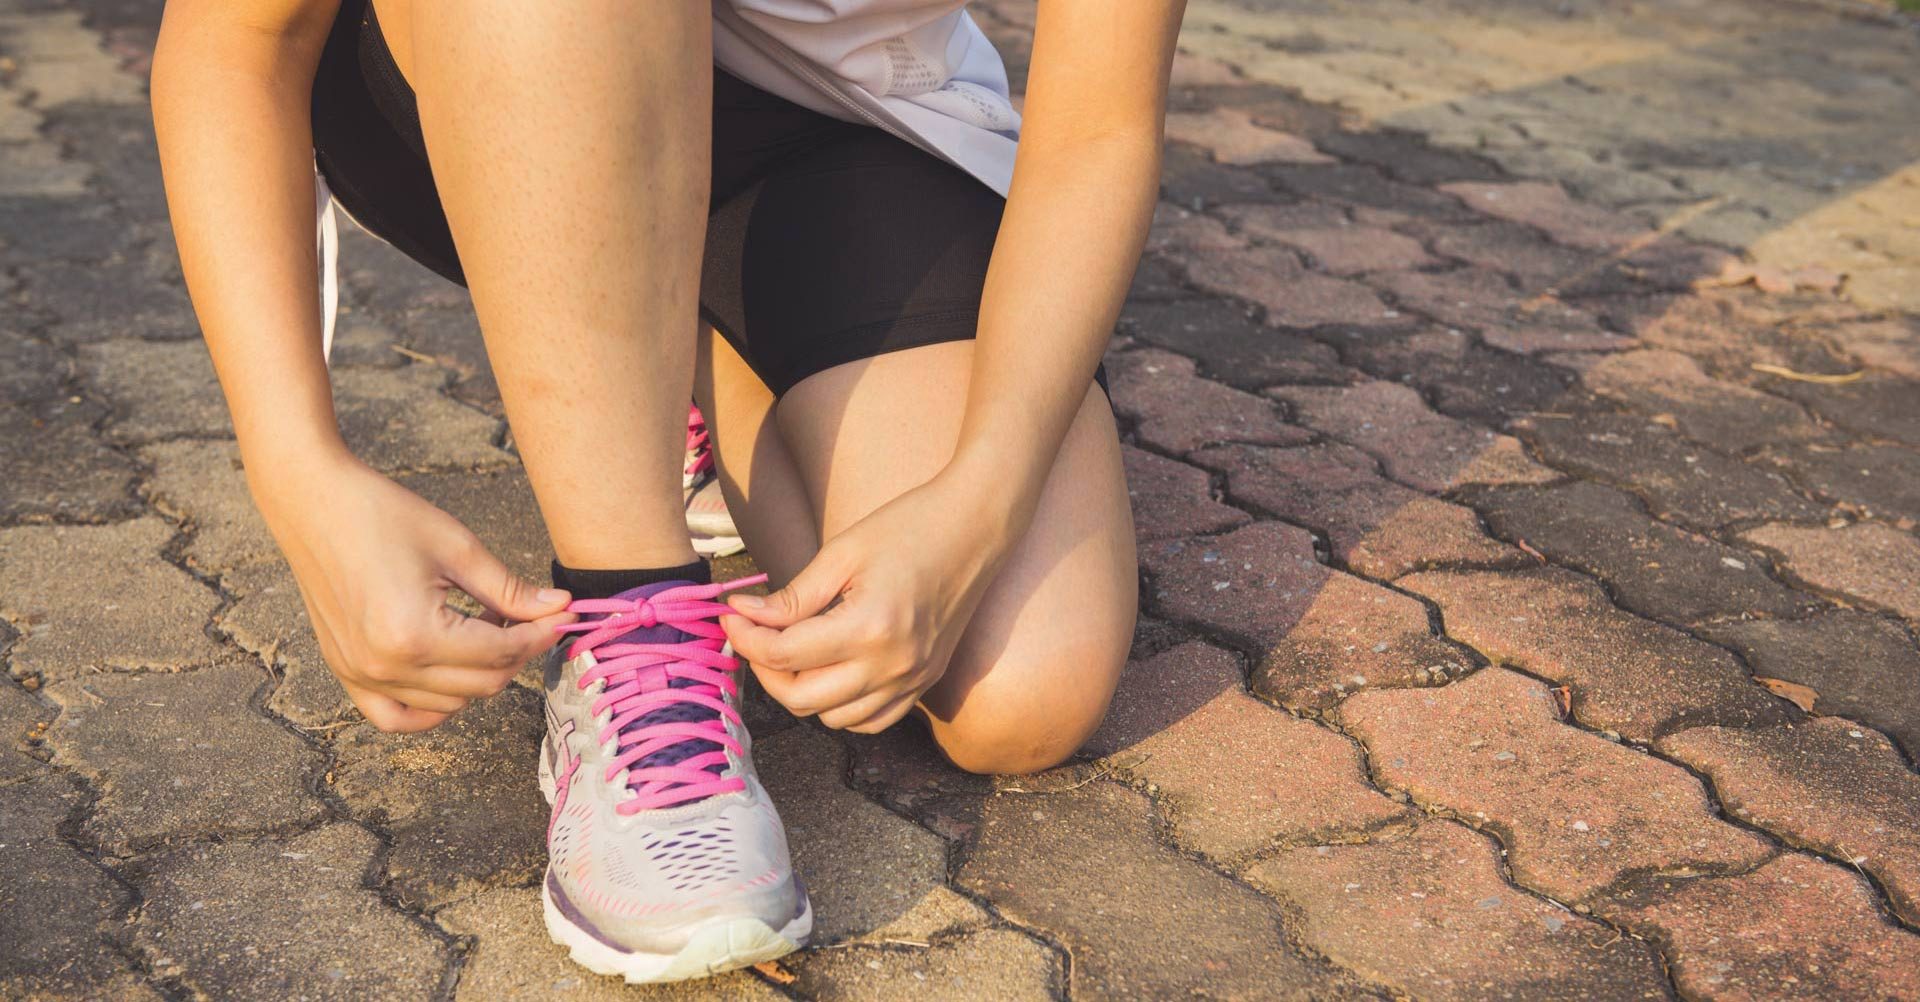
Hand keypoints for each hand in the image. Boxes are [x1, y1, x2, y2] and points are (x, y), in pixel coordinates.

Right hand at [252, 450, 575, 732]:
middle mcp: (386, 666)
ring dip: (479, 673)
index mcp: (415, 635)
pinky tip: (450, 674)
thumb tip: (560, 608)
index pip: (502, 653)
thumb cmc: (382, 515)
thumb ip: (511, 590)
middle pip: (482, 684)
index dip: (541, 634)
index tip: (563, 616)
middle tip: (526, 615)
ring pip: (450, 703)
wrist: (313, 503)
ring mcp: (361, 675)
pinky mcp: (345, 672)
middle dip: (517, 653)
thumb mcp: (458, 548)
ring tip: (481, 625)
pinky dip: (431, 707)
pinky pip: (396, 717)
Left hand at [722, 473, 1016, 732]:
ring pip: (833, 719)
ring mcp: (912, 680)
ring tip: (791, 651)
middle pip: (802, 698)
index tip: (731, 615)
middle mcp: (892, 665)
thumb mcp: (842, 554)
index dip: (746, 637)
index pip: (784, 655)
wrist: (976, 527)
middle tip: (753, 635)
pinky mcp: (924, 683)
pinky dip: (840, 708)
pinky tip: (829, 673)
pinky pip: (870, 721)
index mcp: (869, 628)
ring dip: (801, 691)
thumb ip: (792, 596)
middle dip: (764, 669)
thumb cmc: (909, 527)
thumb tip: (744, 615)